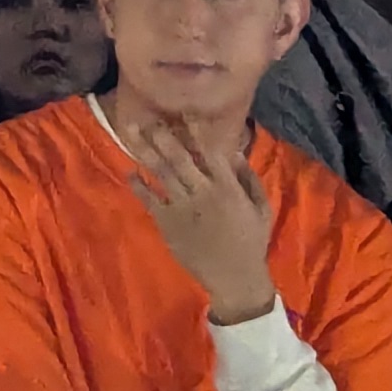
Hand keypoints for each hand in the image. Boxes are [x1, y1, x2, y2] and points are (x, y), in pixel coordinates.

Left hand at [127, 121, 278, 326]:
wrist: (235, 279)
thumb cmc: (251, 242)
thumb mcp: (261, 209)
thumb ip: (249, 179)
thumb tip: (234, 153)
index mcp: (228, 188)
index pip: (211, 151)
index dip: (197, 130)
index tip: (184, 111)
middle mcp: (204, 192)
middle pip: (180, 156)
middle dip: (163, 134)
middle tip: (148, 115)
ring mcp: (183, 208)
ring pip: (162, 172)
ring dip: (146, 150)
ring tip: (132, 130)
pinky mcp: (168, 223)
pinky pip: (150, 199)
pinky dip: (139, 185)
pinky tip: (130, 172)